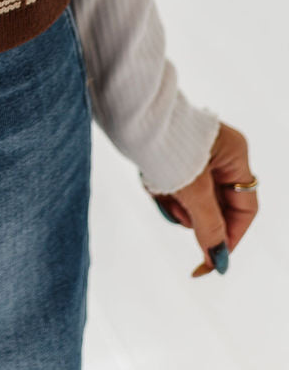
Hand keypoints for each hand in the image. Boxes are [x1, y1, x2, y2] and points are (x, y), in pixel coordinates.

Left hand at [147, 119, 257, 276]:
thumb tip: (218, 260)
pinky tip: (148, 178)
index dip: (231, 238)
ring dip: (173, 201)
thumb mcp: (192, 189)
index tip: (212, 261)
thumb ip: (208, 226)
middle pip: (216, 206)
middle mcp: (220, 155)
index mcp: (235, 156)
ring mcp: (196, 155)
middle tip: (175, 209)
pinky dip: (161, 189)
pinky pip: (173, 186)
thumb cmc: (163, 142)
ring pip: (191, 199)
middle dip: (193, 214)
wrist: (125, 107)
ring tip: (157, 185)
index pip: (244, 209)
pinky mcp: (172, 155)